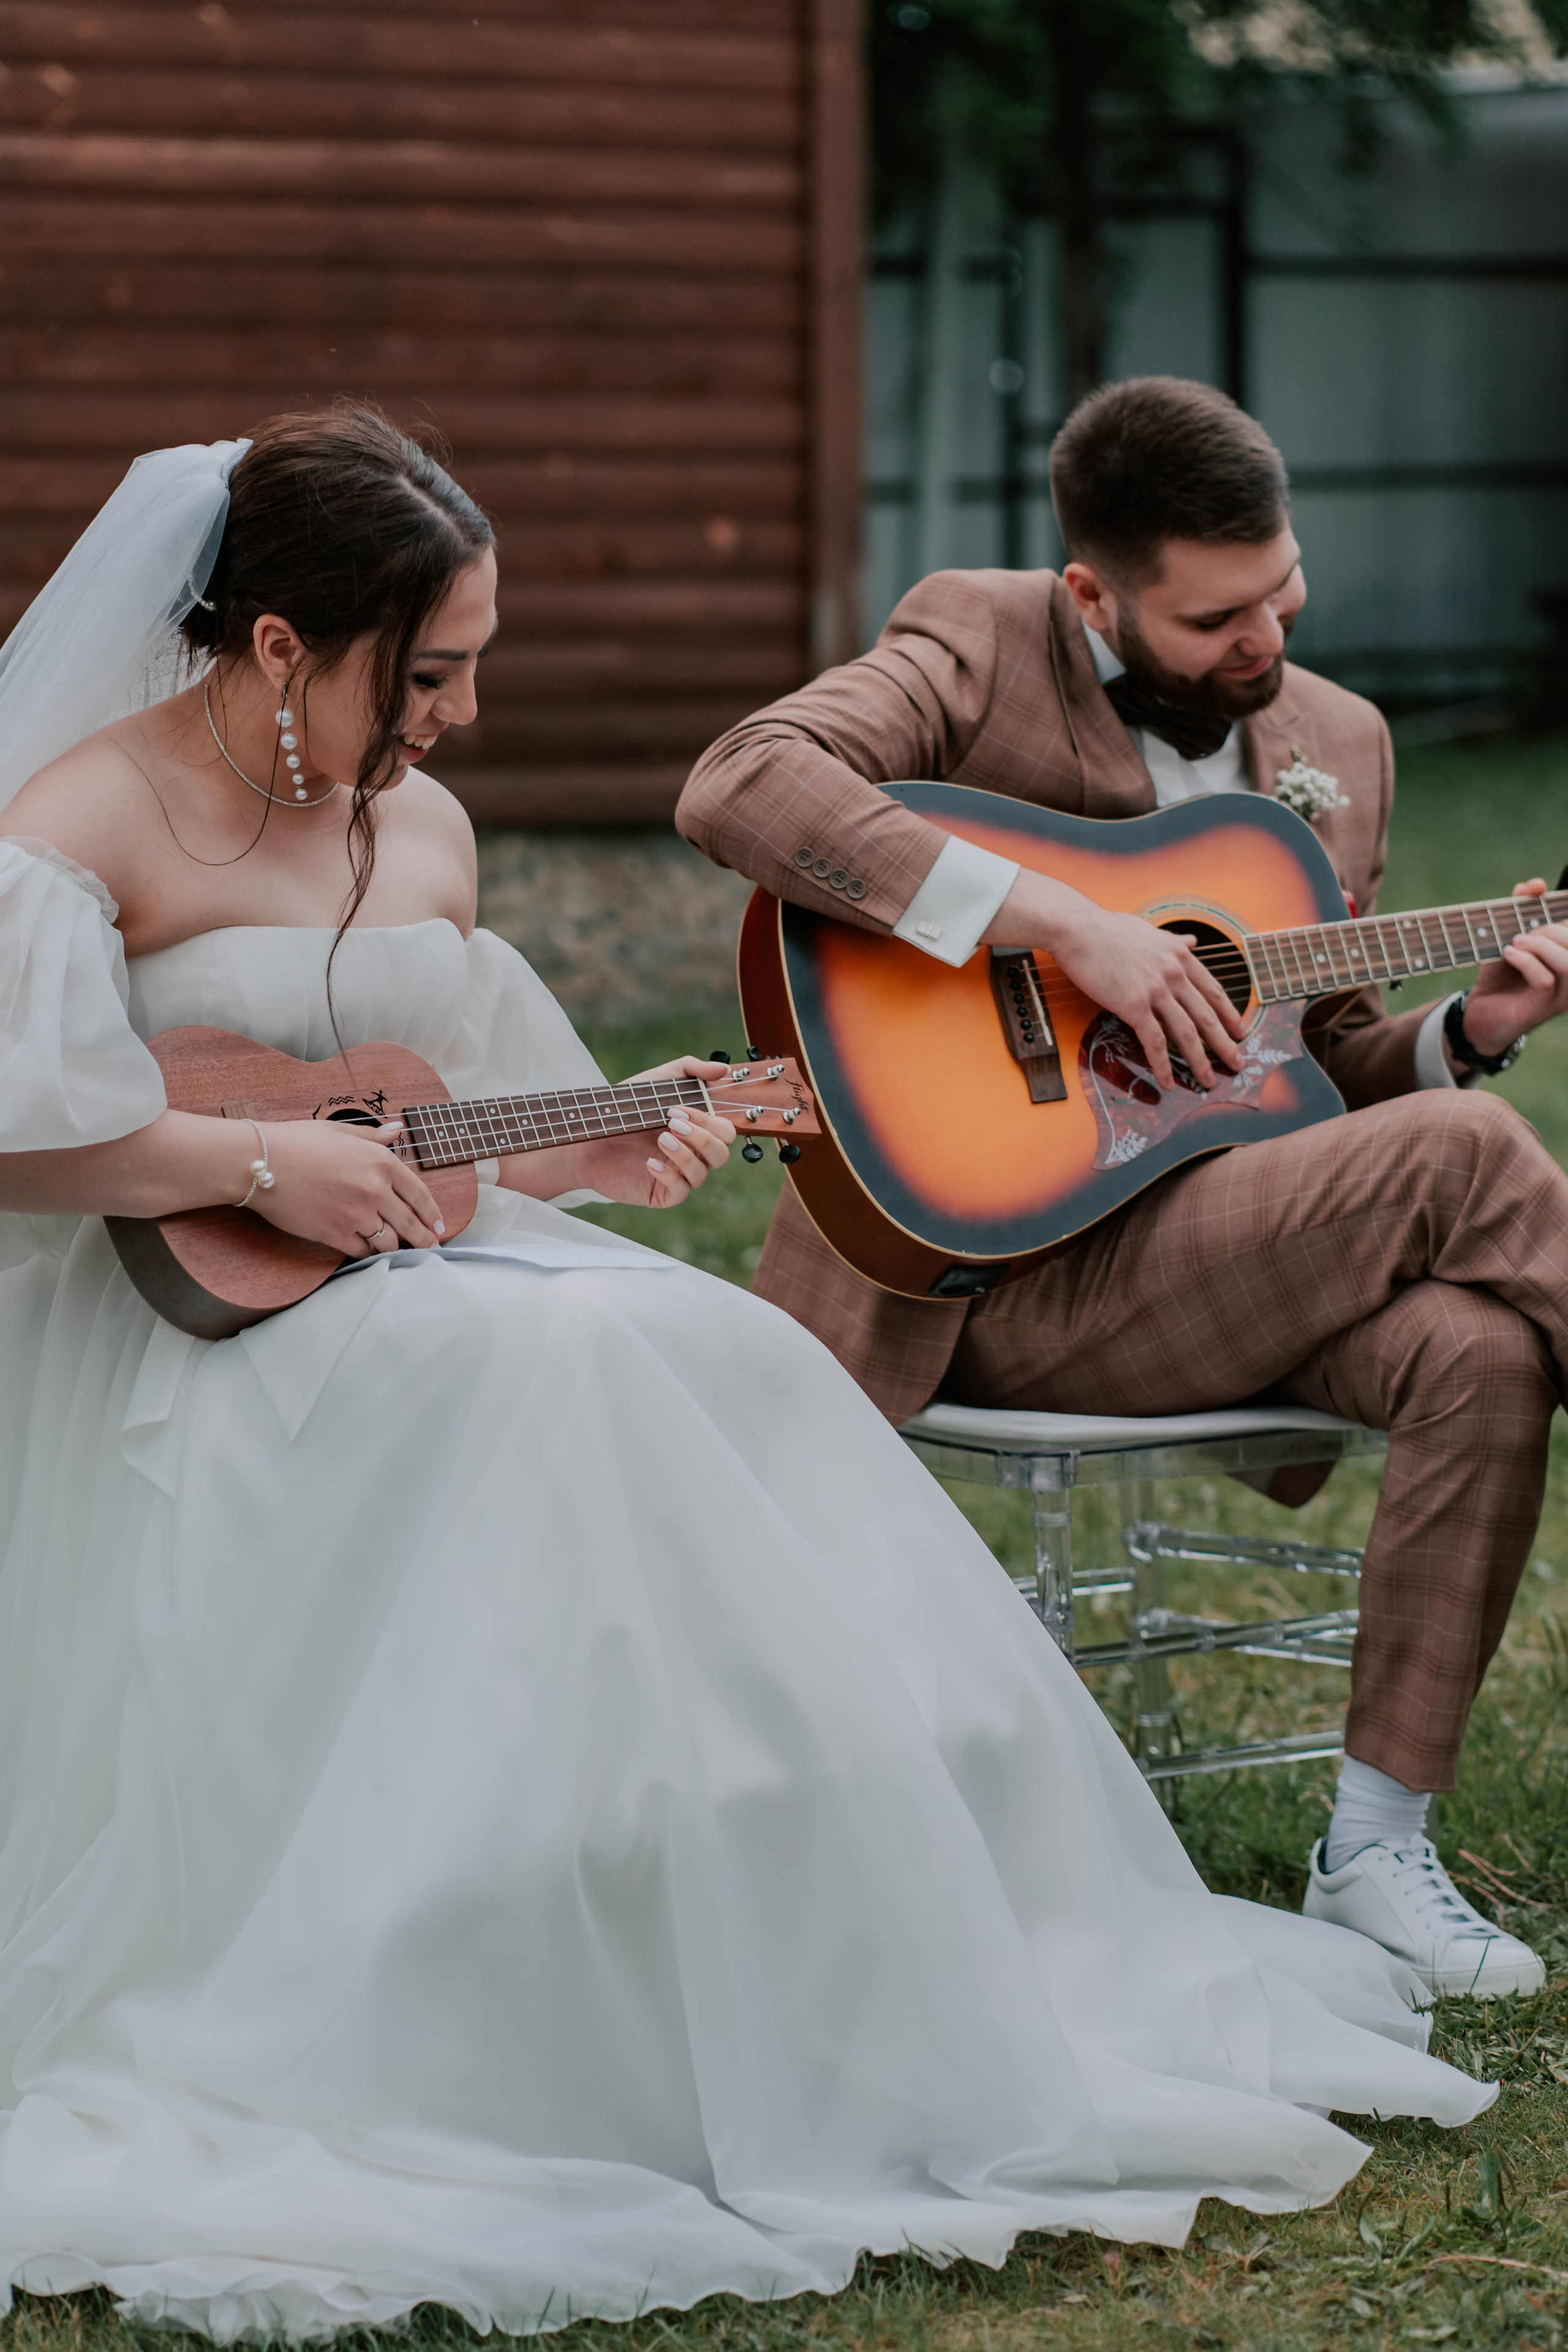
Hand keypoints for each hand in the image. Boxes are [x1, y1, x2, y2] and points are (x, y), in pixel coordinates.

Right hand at [250, 1119, 445, 1256]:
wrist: (261, 1162)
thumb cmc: (297, 1141)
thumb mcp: (341, 1131)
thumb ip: (374, 1136)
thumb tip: (397, 1130)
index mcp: (381, 1162)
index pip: (420, 1194)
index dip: (433, 1213)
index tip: (440, 1224)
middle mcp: (375, 1190)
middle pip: (410, 1223)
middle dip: (425, 1239)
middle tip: (433, 1247)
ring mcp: (356, 1215)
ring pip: (388, 1242)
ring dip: (396, 1248)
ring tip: (400, 1251)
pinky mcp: (334, 1234)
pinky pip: (362, 1252)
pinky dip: (368, 1254)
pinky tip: (370, 1252)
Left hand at [569, 1057, 735, 1207]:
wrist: (589, 1133)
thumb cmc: (624, 1108)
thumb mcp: (658, 1080)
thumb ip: (691, 1069)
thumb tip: (723, 1070)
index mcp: (696, 1130)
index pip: (725, 1131)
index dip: (709, 1121)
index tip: (678, 1109)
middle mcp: (692, 1154)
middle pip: (721, 1154)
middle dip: (700, 1137)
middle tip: (671, 1123)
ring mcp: (678, 1175)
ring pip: (703, 1174)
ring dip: (685, 1155)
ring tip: (660, 1139)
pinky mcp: (661, 1193)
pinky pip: (680, 1191)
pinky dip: (667, 1175)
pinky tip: (648, 1162)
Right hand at [990, 868, 1244, 1090]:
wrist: (1078, 928)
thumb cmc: (1105, 928)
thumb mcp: (1147, 929)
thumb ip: (1172, 940)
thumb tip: (1192, 940)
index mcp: (1179, 955)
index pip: (1212, 989)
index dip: (1229, 1013)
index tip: (1240, 1030)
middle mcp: (1174, 973)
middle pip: (1207, 1015)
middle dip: (1225, 1043)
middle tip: (1238, 1062)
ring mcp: (1156, 990)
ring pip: (1186, 1032)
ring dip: (1200, 1061)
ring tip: (1209, 1081)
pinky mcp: (1134, 1005)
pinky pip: (1154, 1041)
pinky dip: (1163, 1065)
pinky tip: (1168, 1082)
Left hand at [1458, 878, 1567, 1061]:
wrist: (1478, 1014)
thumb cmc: (1500, 974)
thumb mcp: (1509, 937)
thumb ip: (1521, 909)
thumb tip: (1535, 884)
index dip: (1562, 911)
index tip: (1542, 897)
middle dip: (1550, 930)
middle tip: (1522, 933)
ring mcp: (1560, 996)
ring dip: (1540, 946)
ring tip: (1516, 942)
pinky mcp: (1542, 1008)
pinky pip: (1545, 980)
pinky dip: (1526, 962)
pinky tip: (1509, 954)